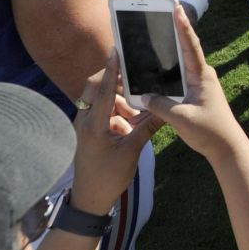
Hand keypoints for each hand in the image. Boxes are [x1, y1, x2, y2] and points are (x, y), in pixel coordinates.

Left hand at [68, 50, 164, 213]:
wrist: (89, 199)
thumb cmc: (109, 177)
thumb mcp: (131, 151)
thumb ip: (147, 128)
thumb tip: (164, 110)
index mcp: (94, 123)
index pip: (102, 89)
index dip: (111, 69)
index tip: (116, 50)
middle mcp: (84, 119)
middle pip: (95, 88)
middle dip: (114, 81)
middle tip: (133, 78)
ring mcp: (84, 125)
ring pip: (99, 100)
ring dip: (118, 100)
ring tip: (137, 110)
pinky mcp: (88, 131)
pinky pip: (100, 112)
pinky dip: (115, 112)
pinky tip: (131, 122)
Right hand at [144, 6, 245, 163]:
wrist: (226, 148)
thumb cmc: (210, 132)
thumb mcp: (181, 118)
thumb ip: (161, 105)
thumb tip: (143, 95)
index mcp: (201, 76)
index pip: (190, 45)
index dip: (182, 25)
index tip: (176, 7)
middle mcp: (201, 75)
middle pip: (183, 50)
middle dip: (170, 33)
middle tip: (156, 17)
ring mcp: (198, 84)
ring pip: (178, 65)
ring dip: (166, 55)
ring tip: (149, 40)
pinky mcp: (194, 94)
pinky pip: (177, 79)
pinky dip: (166, 74)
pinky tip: (152, 74)